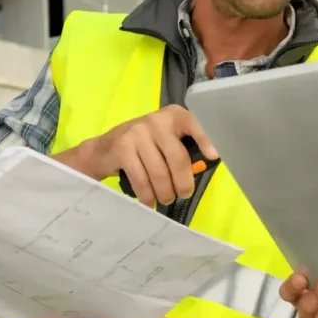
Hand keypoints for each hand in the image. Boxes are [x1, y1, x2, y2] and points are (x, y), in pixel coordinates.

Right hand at [56, 104, 217, 205]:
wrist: (104, 149)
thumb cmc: (145, 147)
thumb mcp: (166, 142)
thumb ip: (184, 150)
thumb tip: (205, 167)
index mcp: (174, 116)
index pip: (193, 123)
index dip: (205, 139)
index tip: (214, 156)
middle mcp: (157, 120)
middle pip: (177, 158)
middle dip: (183, 183)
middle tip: (183, 194)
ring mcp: (138, 132)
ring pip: (159, 172)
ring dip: (165, 192)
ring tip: (165, 199)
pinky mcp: (122, 148)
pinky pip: (141, 179)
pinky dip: (147, 195)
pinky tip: (149, 201)